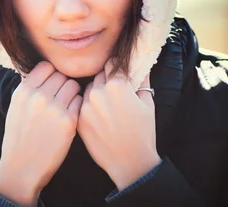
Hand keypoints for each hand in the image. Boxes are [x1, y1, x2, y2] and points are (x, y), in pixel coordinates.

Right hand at [0, 61, 82, 205]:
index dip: (51, 74)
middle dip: (62, 84)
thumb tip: (46, 70)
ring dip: (72, 94)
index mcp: (23, 91)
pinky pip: (79, 102)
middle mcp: (38, 96)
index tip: (51, 85)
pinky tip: (69, 117)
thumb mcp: (16, 106)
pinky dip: (77, 107)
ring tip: (65, 106)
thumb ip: (29, 87)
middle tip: (60, 98)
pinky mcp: (68, 121)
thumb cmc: (19, 137)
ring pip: (73, 86)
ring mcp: (54, 108)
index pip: (46, 66)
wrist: (21, 168)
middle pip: (61, 75)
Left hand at [77, 60, 160, 190]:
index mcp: (117, 85)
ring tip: (107, 107)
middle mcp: (98, 92)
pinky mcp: (78, 119)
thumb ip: (142, 80)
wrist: (130, 162)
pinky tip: (100, 118)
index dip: (116, 67)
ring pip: (89, 90)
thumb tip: (140, 66)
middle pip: (99, 76)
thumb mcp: (148, 104)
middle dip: (106, 80)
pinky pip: (82, 105)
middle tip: (115, 92)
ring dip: (96, 93)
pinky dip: (89, 107)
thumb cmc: (143, 133)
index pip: (112, 64)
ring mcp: (86, 106)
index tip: (118, 71)